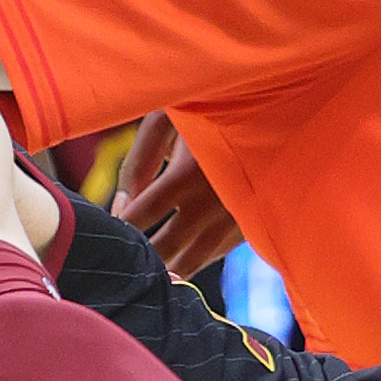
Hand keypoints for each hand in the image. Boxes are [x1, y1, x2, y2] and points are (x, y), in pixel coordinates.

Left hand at [112, 111, 242, 275]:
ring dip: (165, 269)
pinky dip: (192, 260)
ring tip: (143, 270)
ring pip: (192, 261)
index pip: (141, 214)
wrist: (272, 111)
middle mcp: (213, 201)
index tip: (108, 230)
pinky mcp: (251, 225)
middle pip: (165, 246)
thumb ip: (139, 162)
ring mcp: (235, 217)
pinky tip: (176, 260)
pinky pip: (215, 255)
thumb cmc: (208, 109)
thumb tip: (119, 208)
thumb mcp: (168, 120)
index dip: (121, 227)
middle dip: (140, 256)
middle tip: (120, 260)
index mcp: (188, 171)